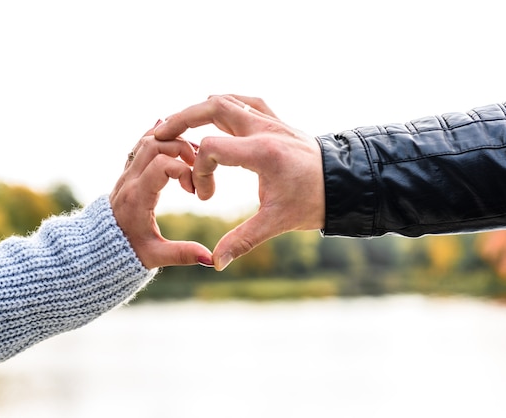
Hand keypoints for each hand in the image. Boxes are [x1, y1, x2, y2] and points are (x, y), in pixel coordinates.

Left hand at [110, 122, 212, 268]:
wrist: (97, 248)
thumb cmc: (127, 253)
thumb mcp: (155, 257)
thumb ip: (182, 255)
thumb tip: (211, 260)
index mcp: (137, 197)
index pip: (162, 165)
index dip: (184, 171)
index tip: (193, 191)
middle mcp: (129, 180)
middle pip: (154, 144)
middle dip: (181, 148)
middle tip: (198, 165)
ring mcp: (126, 174)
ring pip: (146, 140)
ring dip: (171, 141)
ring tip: (191, 155)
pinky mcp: (128, 173)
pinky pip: (139, 145)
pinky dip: (156, 136)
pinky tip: (170, 130)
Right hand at [155, 95, 324, 270]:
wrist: (345, 184)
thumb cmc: (313, 202)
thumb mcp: (276, 222)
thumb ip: (242, 240)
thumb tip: (216, 263)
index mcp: (262, 151)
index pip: (211, 146)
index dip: (198, 170)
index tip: (206, 196)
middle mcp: (264, 128)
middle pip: (212, 106)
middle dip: (181, 119)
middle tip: (160, 134)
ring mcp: (270, 120)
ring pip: (227, 99)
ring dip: (200, 110)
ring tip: (179, 125)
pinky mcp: (275, 120)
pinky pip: (244, 101)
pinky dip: (224, 105)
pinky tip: (213, 114)